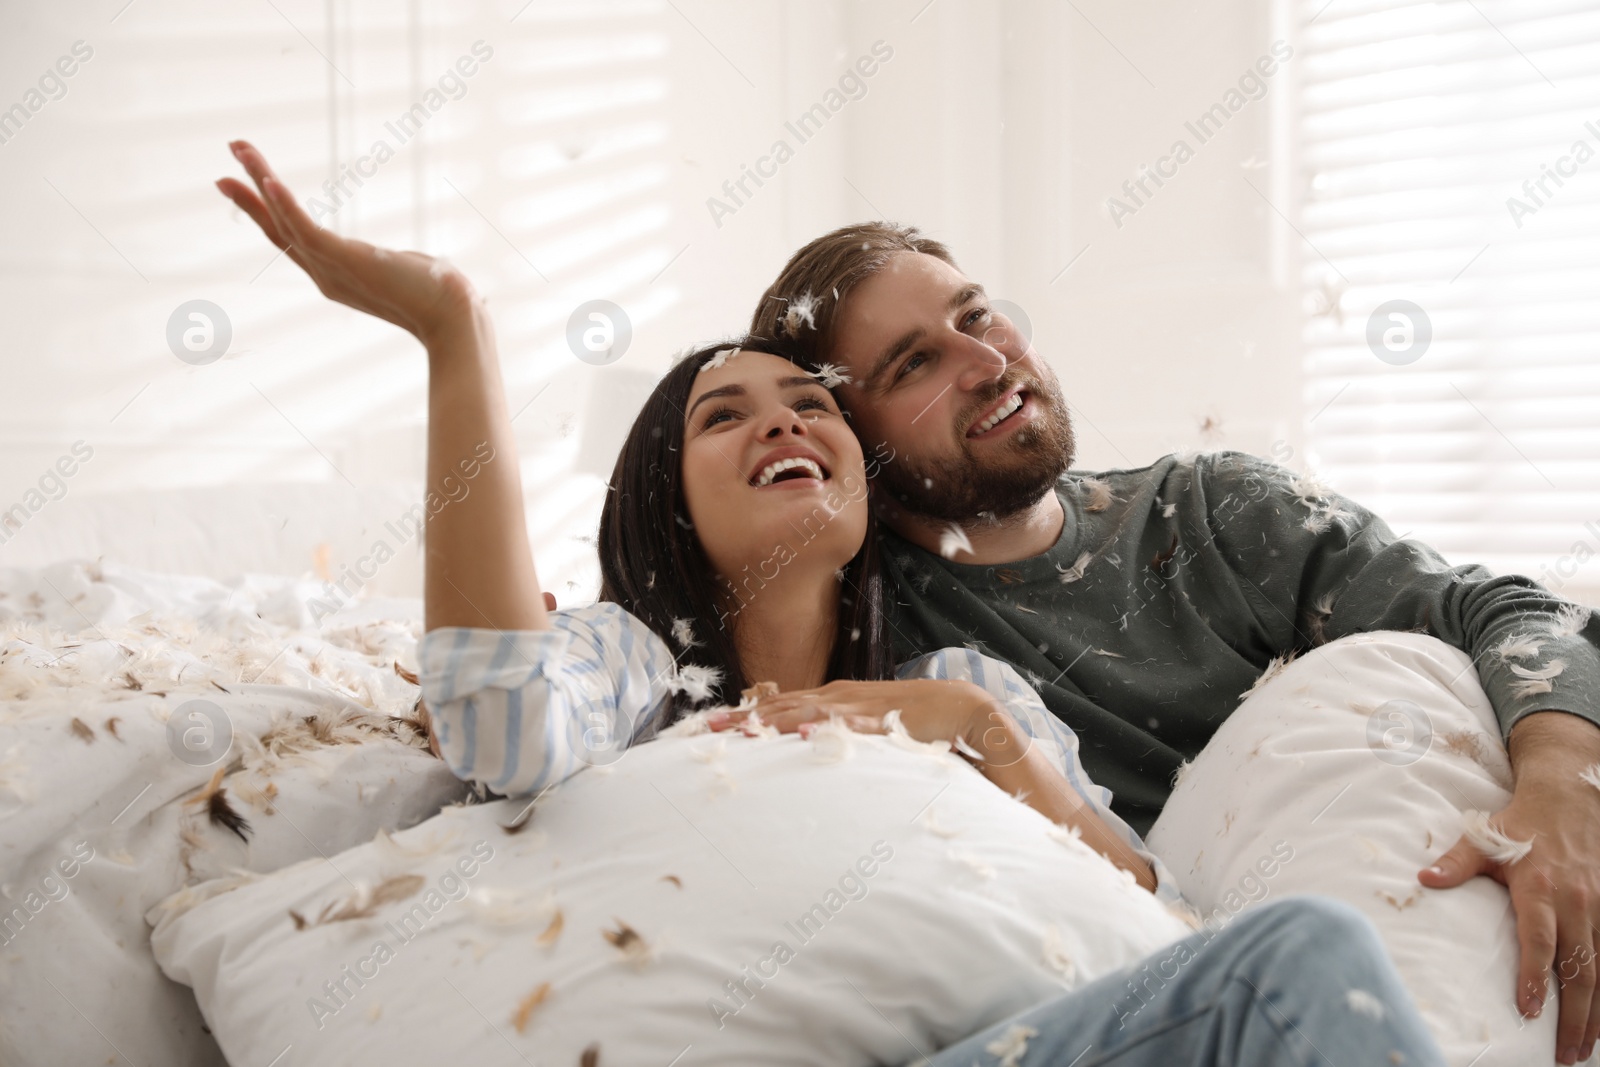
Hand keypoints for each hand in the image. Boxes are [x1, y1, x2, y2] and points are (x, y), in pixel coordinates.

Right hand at [217, 140, 476, 345]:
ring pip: (283, 221)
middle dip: (249, 193)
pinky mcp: (345, 260)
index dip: (266, 211)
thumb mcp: (403, 274)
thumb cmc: (438, 296)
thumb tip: (404, 261)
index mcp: (334, 276)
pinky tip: (269, 180)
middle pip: (276, 227)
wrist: (452, 316)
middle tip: (228, 157)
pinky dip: (285, 205)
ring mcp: (331, 269)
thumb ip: (390, 265)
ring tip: (240, 149)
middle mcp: (324, 274)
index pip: (291, 238)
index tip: (252, 182)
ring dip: (260, 181)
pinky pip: (305, 229)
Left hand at [706, 678, 1031, 767]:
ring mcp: (858, 708)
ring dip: (772, 722)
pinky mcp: (882, 720)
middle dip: (743, 719)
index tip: (708, 727)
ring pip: (806, 712)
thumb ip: (833, 731)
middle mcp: (837, 698)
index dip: (742, 715)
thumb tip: (802, 745)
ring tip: (741, 733)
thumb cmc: (909, 720)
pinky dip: (824, 729)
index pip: (776, 705)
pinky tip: (803, 734)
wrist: (961, 707)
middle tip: (705, 732)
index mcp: (830, 699)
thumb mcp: (863, 725)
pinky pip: (849, 727)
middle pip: (781, 706)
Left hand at [1419, 711, 1599, 1063]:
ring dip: (1596, 1011)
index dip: (1535, 974)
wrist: (1569, 797)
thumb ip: (1455, 863)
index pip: (1540, 939)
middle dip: (1575, 1014)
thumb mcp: (1484, 838)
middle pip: (1581, 966)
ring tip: (1584, 1049)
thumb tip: (1422, 879)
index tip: (1528, 1009)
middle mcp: (1577, 901)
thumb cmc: (1520, 824)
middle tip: (1564, 1054)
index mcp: (1540, 887)